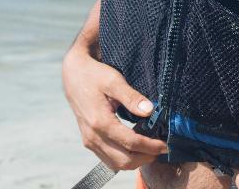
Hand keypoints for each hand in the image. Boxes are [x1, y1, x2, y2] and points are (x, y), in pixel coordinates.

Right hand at [62, 47, 168, 170]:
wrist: (73, 75)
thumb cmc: (94, 75)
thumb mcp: (114, 80)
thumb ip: (131, 97)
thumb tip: (150, 110)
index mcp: (100, 121)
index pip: (131, 142)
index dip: (150, 146)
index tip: (165, 144)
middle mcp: (93, 135)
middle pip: (124, 160)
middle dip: (145, 157)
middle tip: (161, 149)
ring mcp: (89, 140)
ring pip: (116, 163)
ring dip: (136, 161)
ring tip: (151, 150)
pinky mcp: (89, 140)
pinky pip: (108, 158)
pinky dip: (124, 158)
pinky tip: (135, 148)